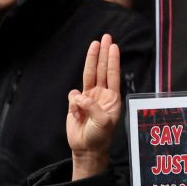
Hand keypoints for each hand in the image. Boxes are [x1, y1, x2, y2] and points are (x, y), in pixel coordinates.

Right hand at [67, 34, 121, 180]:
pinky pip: (73, 96)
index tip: (113, 46)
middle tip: (105, 37)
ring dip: (91, 60)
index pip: (112, 74)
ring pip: (88, 75)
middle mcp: (101, 95)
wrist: (86, 148)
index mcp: (112, 98)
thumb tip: (80, 96)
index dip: (112, 60)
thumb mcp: (103, 122)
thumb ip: (93, 107)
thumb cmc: (100, 136)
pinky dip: (73, 102)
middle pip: (101, 69)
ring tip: (94, 44)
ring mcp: (89, 98)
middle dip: (103, 53)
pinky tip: (77, 113)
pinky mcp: (76, 104)